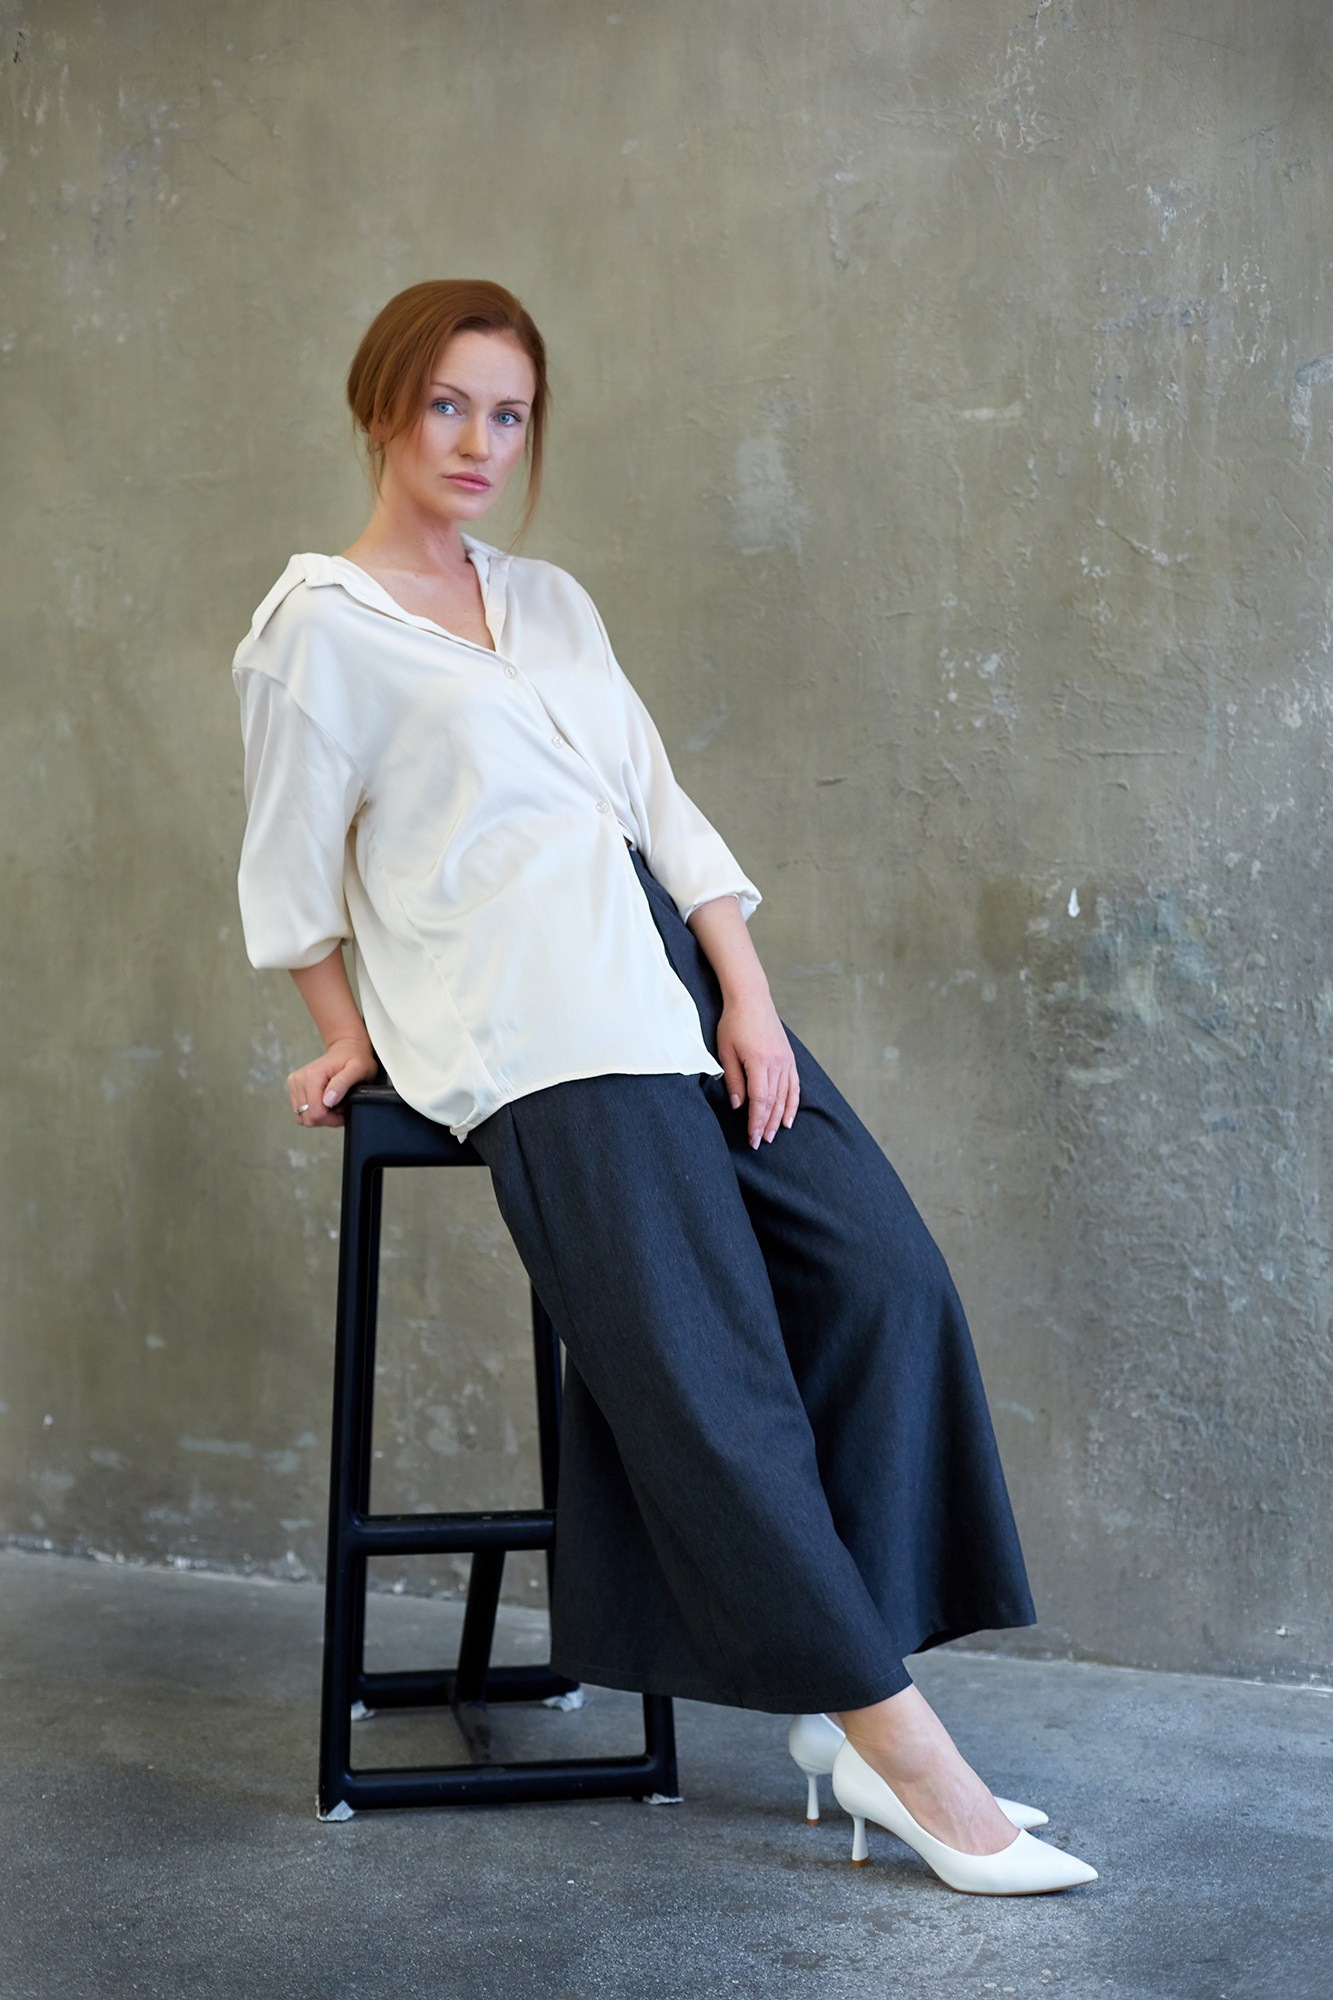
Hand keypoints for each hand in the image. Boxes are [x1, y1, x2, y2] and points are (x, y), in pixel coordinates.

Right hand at [288, 1036, 378, 1128]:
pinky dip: (314, 1110)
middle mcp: (299, 1079)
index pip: (316, 1113)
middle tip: (340, 1105)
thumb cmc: (355, 1058)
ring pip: (303, 1116)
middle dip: (326, 1118)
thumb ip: (343, 1084)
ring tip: (334, 1102)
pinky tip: (325, 1101)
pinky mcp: (294, 1086)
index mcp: (312, 1076)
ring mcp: (295, 1083)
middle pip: (308, 1117)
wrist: (346, 1049)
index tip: (344, 1110)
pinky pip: (300, 1111)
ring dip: (320, 1114)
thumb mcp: (358, 1069)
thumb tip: (328, 1101)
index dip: (332, 1119)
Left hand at [716, 990, 800, 1148]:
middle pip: (774, 1102)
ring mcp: (786, 1061)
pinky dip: (792, 1104)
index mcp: (759, 1062)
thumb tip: (738, 1105)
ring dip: (778, 1118)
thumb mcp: (726, 1051)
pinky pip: (794, 1086)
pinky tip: (788, 1118)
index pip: (759, 1101)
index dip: (755, 1122)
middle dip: (766, 1125)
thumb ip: (733, 1080)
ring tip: (771, 1135)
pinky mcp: (790, 1058)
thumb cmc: (734, 1023)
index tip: (751, 1138)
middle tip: (759, 1142)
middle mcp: (777, 1063)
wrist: (752, 999)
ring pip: (785, 1097)